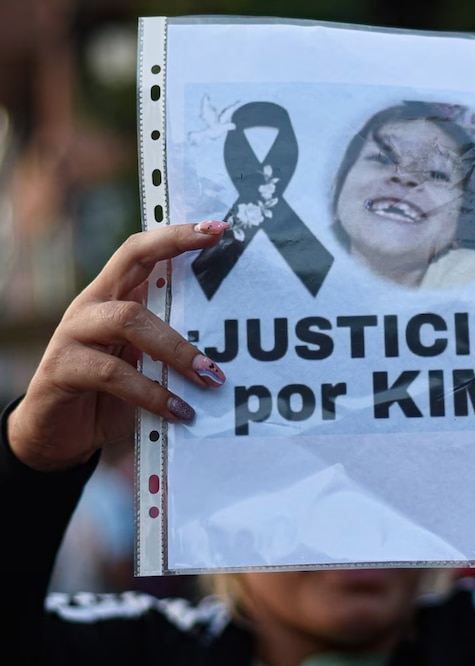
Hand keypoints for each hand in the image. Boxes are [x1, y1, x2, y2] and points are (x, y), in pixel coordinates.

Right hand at [7, 221, 229, 471]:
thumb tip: (229, 354)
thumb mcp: (145, 366)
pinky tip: (180, 411)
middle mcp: (91, 306)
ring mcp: (73, 334)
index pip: (141, 250)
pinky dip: (153, 394)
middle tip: (225, 279)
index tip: (218, 228)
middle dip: (180, 265)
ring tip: (210, 376)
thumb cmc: (110, 396)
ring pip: (129, 320)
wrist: (55, 436)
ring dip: (177, 350)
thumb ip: (172, 349)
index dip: (176, 236)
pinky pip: (115, 374)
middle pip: (133, 267)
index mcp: (113, 297)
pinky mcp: (63, 369)